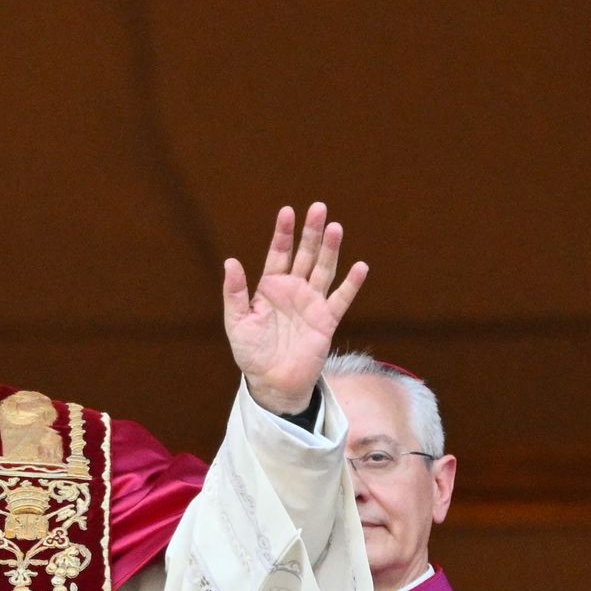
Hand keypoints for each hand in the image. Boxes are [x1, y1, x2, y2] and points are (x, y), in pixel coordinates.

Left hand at [221, 203, 367, 414]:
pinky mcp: (326, 320)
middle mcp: (293, 290)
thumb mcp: (236, 321)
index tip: (288, 211)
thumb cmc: (251, 352)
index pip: (278, 253)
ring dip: (330, 250)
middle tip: (318, 208)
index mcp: (270, 286)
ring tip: (335, 228)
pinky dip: (351, 284)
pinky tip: (360, 266)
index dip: (283, 233)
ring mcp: (311, 303)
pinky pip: (341, 299)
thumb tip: (230, 262)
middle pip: (304, 255)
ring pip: (323, 270)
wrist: (272, 382)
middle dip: (311, 232)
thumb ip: (235, 293)